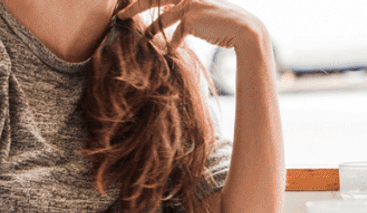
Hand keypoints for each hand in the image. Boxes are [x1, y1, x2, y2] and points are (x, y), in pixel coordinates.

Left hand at [119, 0, 266, 52]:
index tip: (132, 6)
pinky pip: (174, 33)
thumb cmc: (226, 26)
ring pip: (160, 15)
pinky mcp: (191, 18)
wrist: (245, 31)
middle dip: (135, 6)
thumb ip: (187, 15)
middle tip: (121, 14)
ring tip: (141, 38)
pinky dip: (170, 44)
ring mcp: (188, 5)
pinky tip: (168, 52)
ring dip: (148, 28)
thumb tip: (170, 23)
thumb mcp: (204, 16)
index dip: (145, 0)